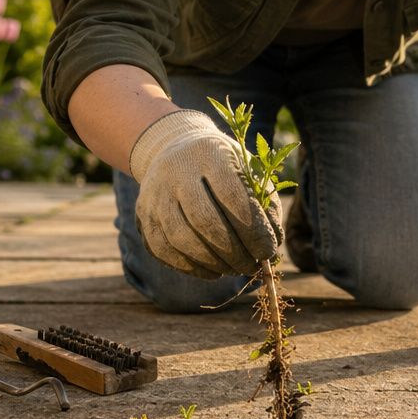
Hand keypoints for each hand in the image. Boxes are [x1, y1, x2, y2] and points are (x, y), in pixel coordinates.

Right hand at [129, 109, 281, 278]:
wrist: (175, 147)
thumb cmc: (222, 164)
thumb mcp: (247, 168)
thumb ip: (265, 200)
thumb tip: (274, 242)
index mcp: (209, 154)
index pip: (232, 197)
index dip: (253, 231)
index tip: (268, 251)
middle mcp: (176, 171)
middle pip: (204, 220)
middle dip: (233, 252)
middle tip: (251, 266)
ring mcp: (155, 194)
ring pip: (181, 239)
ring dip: (212, 263)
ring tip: (234, 269)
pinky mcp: (143, 214)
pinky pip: (163, 250)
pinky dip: (191, 267)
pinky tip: (213, 271)